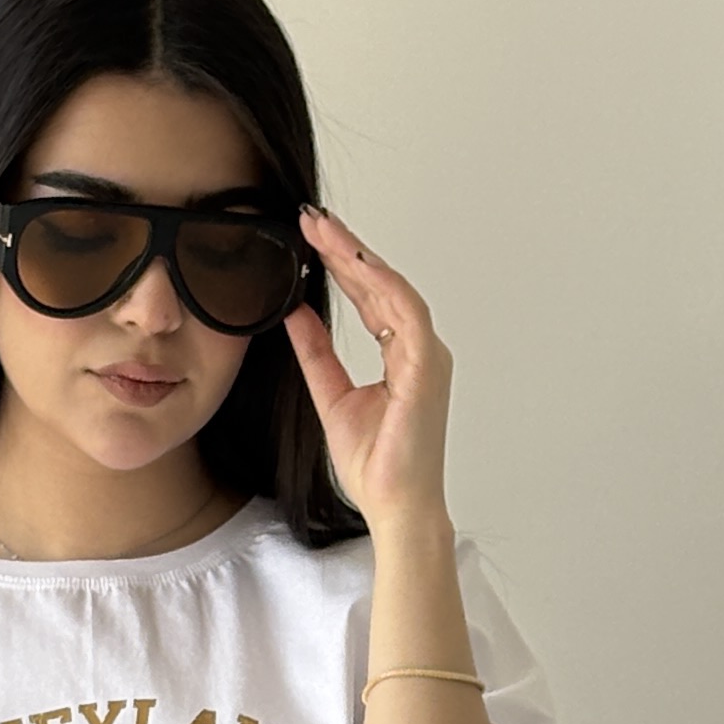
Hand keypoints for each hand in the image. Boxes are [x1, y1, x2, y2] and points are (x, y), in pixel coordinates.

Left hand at [280, 207, 452, 533]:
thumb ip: (317, 352)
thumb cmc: (377, 464)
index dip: (341, 263)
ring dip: (358, 257)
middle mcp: (420, 349)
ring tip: (324, 230)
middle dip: (346, 248)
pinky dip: (381, 285)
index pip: (370, 296)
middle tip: (312, 217)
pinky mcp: (427, 370)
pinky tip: (354, 263)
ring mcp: (428, 357)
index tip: (311, 235)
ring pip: (393, 290)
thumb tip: (296, 312)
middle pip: (381, 285)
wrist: (395, 507)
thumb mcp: (331, 395)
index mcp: (401, 354)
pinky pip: (406, 315)